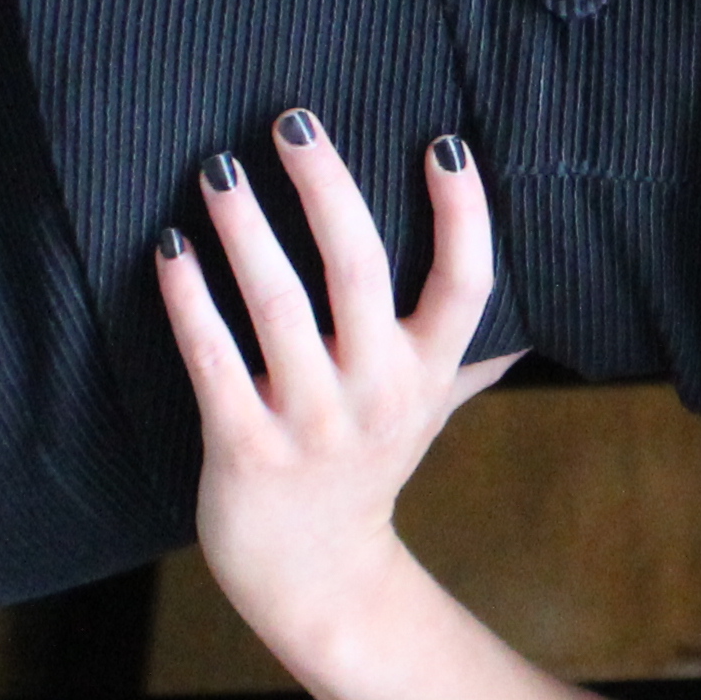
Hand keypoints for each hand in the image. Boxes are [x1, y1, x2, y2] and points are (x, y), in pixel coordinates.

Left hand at [155, 114, 516, 658]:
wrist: (313, 577)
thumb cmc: (367, 469)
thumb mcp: (430, 409)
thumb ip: (470, 352)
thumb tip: (531, 302)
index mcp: (426, 372)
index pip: (468, 283)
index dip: (463, 214)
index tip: (443, 142)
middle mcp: (377, 393)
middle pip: (363, 273)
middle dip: (326, 189)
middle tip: (292, 123)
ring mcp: (311, 424)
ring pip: (278, 306)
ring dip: (246, 230)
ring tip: (218, 170)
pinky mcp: (245, 448)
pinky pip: (212, 359)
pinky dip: (189, 301)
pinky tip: (169, 250)